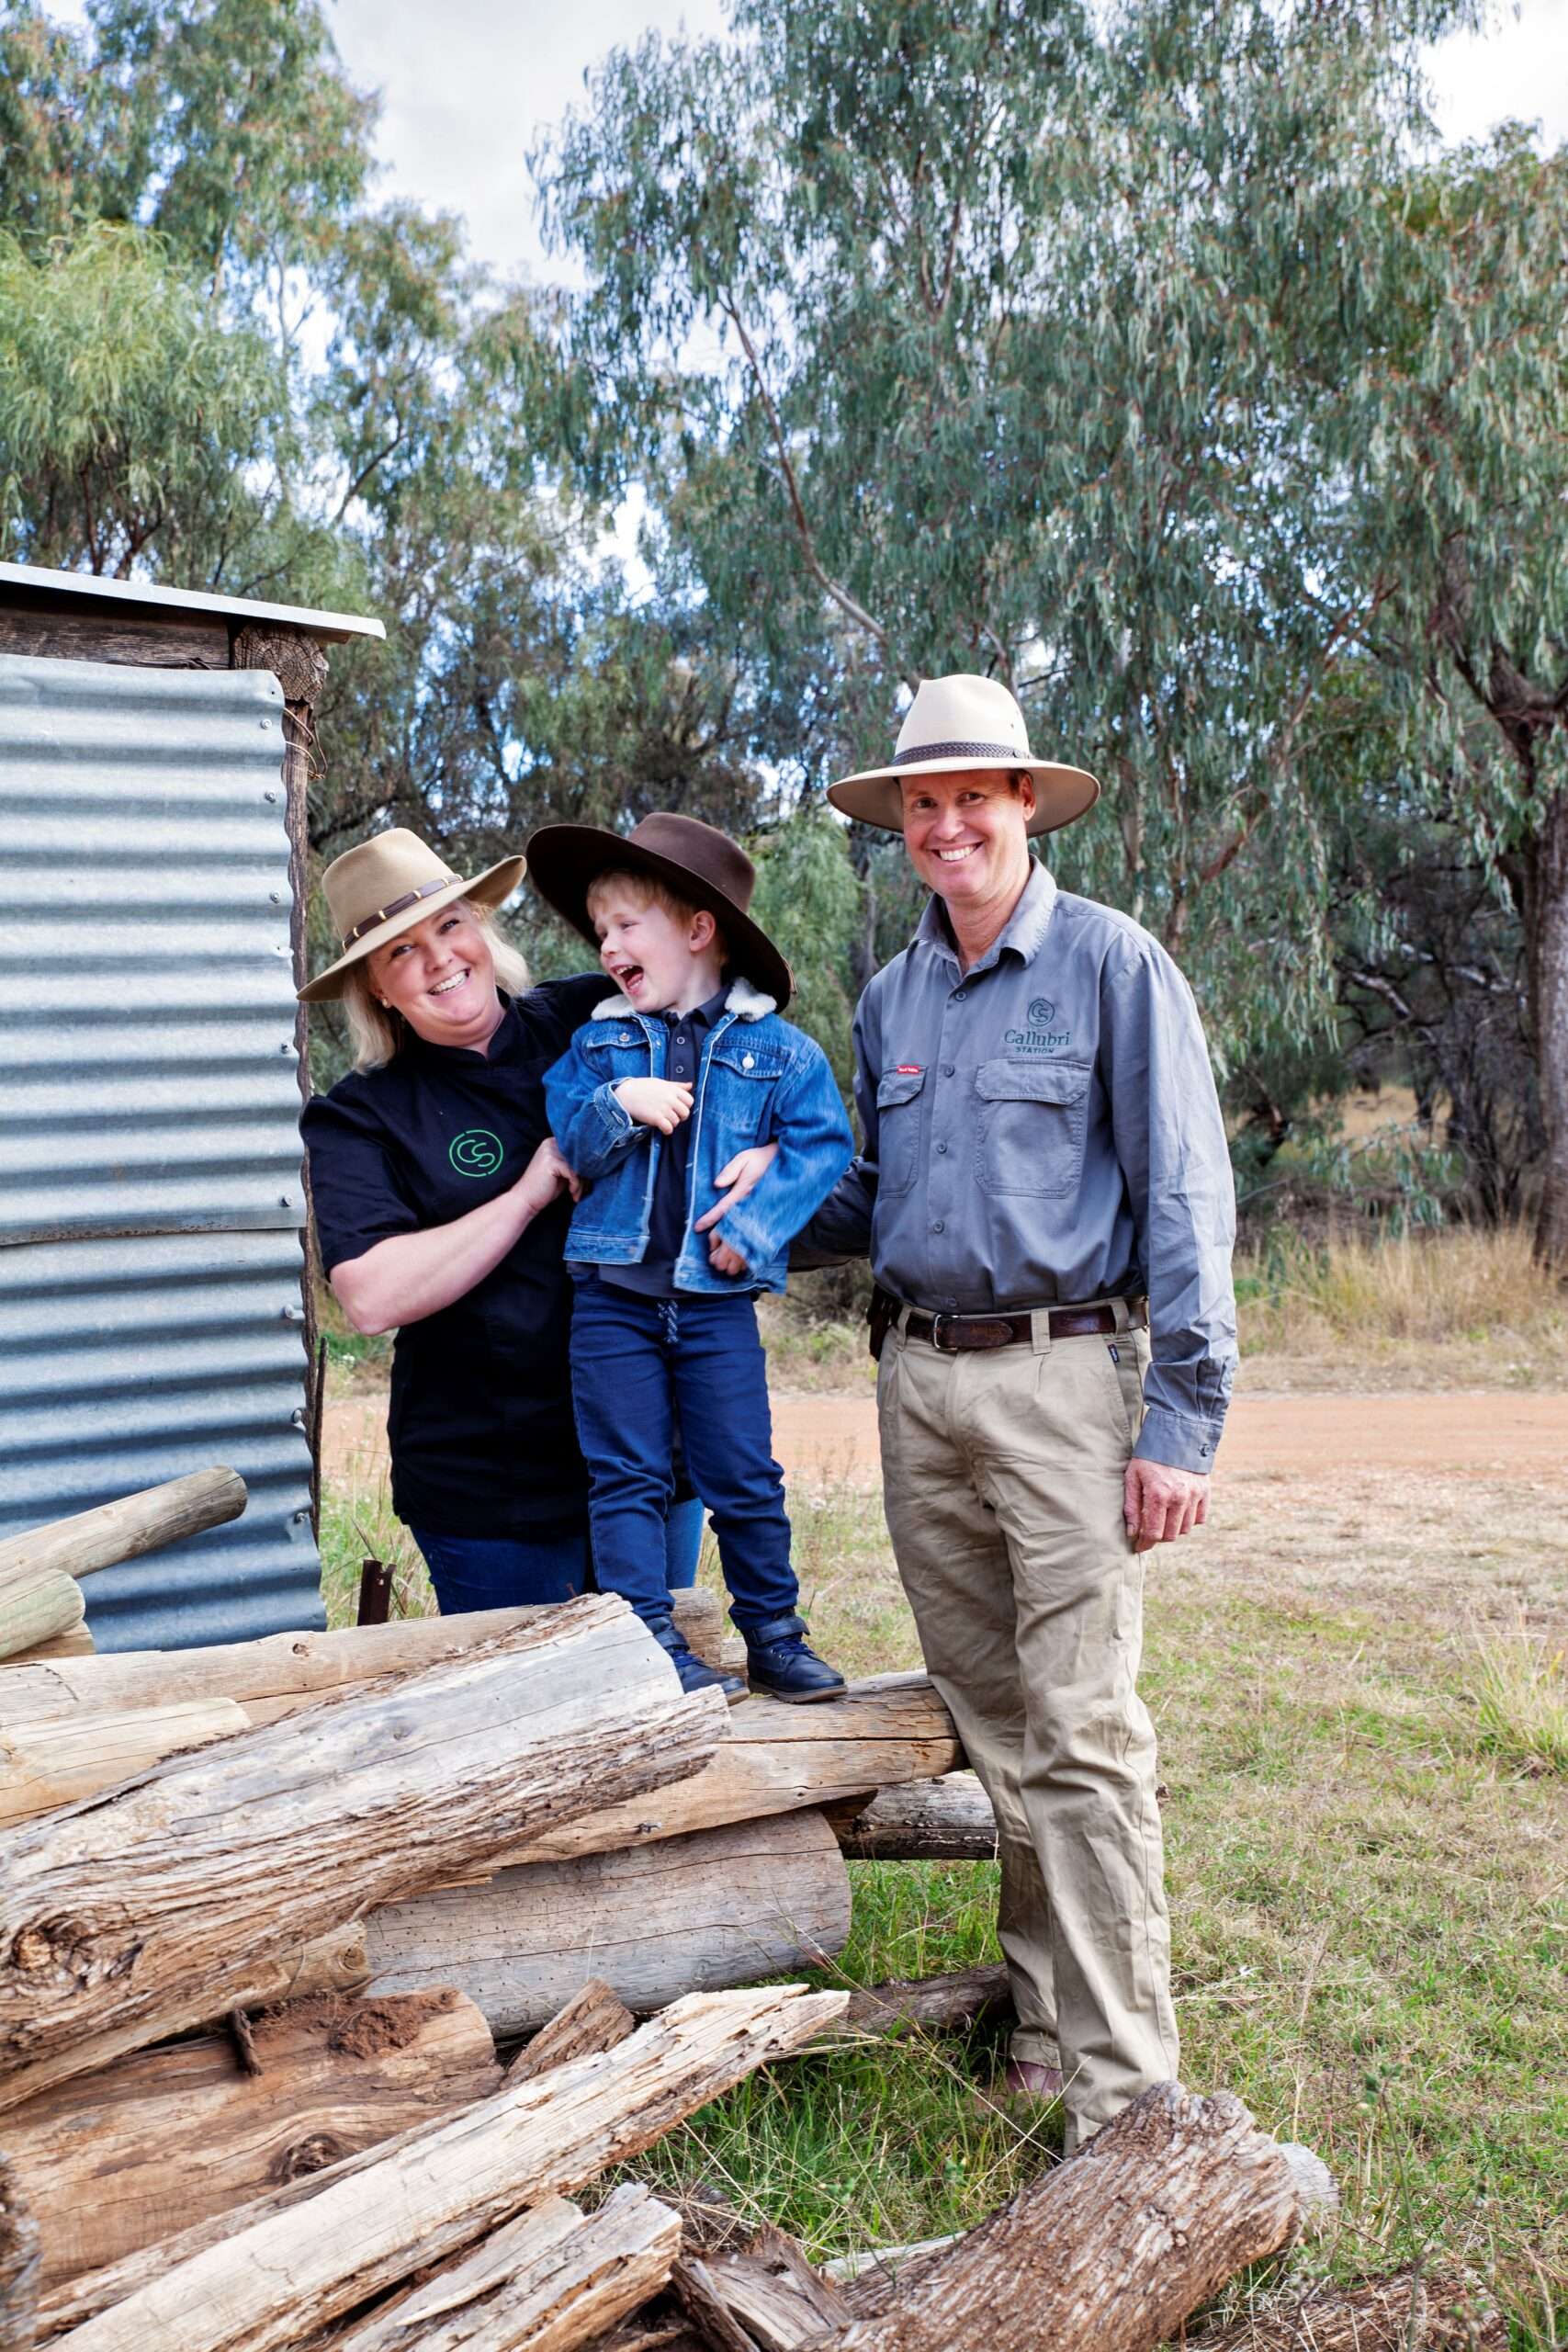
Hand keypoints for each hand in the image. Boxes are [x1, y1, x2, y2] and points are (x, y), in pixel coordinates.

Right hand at [514, 1135, 580, 1217]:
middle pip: (579, 1157)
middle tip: (581, 1191)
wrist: (526, 1200)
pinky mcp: (552, 1162)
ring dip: (581, 1183)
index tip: (586, 1182)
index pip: (578, 1151)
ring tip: (576, 1194)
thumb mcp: (562, 1173)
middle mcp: (551, 1143)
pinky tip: (572, 1193)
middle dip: (584, 1176)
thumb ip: (574, 1164)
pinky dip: (576, 1185)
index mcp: (552, 1142)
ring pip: (578, 1166)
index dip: (585, 1167)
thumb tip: (595, 1164)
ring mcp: (550, 1151)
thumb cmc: (544, 1188)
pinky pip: (574, 1173)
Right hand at [615, 1077, 692, 1133]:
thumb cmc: (642, 1087)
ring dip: (671, 1123)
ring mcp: (663, 1108)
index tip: (678, 1108)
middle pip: (685, 1113)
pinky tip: (662, 1127)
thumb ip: (677, 1085)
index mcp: (672, 1089)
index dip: (686, 1106)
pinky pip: (669, 1128)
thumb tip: (690, 1085)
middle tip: (672, 1116)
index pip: (690, 1100)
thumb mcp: (661, 1082)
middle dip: (680, 1116)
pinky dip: (667, 1130)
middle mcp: (670, 1099)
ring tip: (663, 1120)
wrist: (625, 1094)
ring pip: (677, 1122)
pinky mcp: (656, 1118)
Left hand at [695, 1140, 776, 1272]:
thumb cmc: (764, 1159)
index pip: (724, 1208)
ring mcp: (762, 1211)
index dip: (710, 1219)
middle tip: (711, 1258)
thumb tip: (717, 1184)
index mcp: (745, 1191)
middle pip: (734, 1227)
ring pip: (747, 1235)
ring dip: (735, 1251)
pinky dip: (751, 1248)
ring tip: (724, 1263)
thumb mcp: (745, 1158)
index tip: (698, 1228)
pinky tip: (744, 1258)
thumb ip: (730, 1170)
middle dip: (722, 1244)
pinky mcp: (770, 1216)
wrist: (790, 1162)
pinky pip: (759, 1235)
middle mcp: (753, 1204)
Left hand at [1123, 1458, 1208, 1551]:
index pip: (1154, 1533)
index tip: (1139, 1546)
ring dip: (1173, 1529)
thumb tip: (1131, 1533)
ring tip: (1163, 1518)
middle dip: (1158, 1537)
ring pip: (1185, 1529)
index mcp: (1158, 1495)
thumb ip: (1131, 1507)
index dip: (1145, 1544)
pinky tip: (1178, 1511)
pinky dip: (1190, 1520)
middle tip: (1149, 1531)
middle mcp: (1178, 1498)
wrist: (1175, 1435)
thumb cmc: (1148, 1456)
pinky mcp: (1205, 1491)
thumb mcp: (1132, 1477)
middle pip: (1170, 1535)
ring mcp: (1194, 1495)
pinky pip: (1200, 1519)